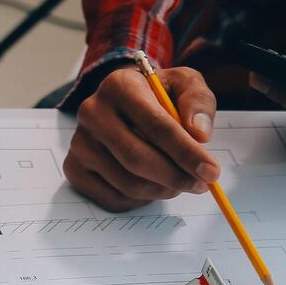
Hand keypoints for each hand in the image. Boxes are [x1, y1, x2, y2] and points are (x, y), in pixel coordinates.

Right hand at [63, 64, 219, 209]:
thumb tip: (199, 134)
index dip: (186, 152)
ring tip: (178, 181)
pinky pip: (114, 199)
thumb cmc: (157, 95)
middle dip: (176, 177)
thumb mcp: (183, 84)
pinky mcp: (74, 169)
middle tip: (202, 184)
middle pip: (137, 159)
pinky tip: (152, 183)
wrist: (123, 103)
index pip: (156, 125)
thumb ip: (197, 101)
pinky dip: (141, 199)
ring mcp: (79, 144)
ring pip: (128, 184)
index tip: (211, 171)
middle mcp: (91, 113)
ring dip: (162, 190)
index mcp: (118, 85)